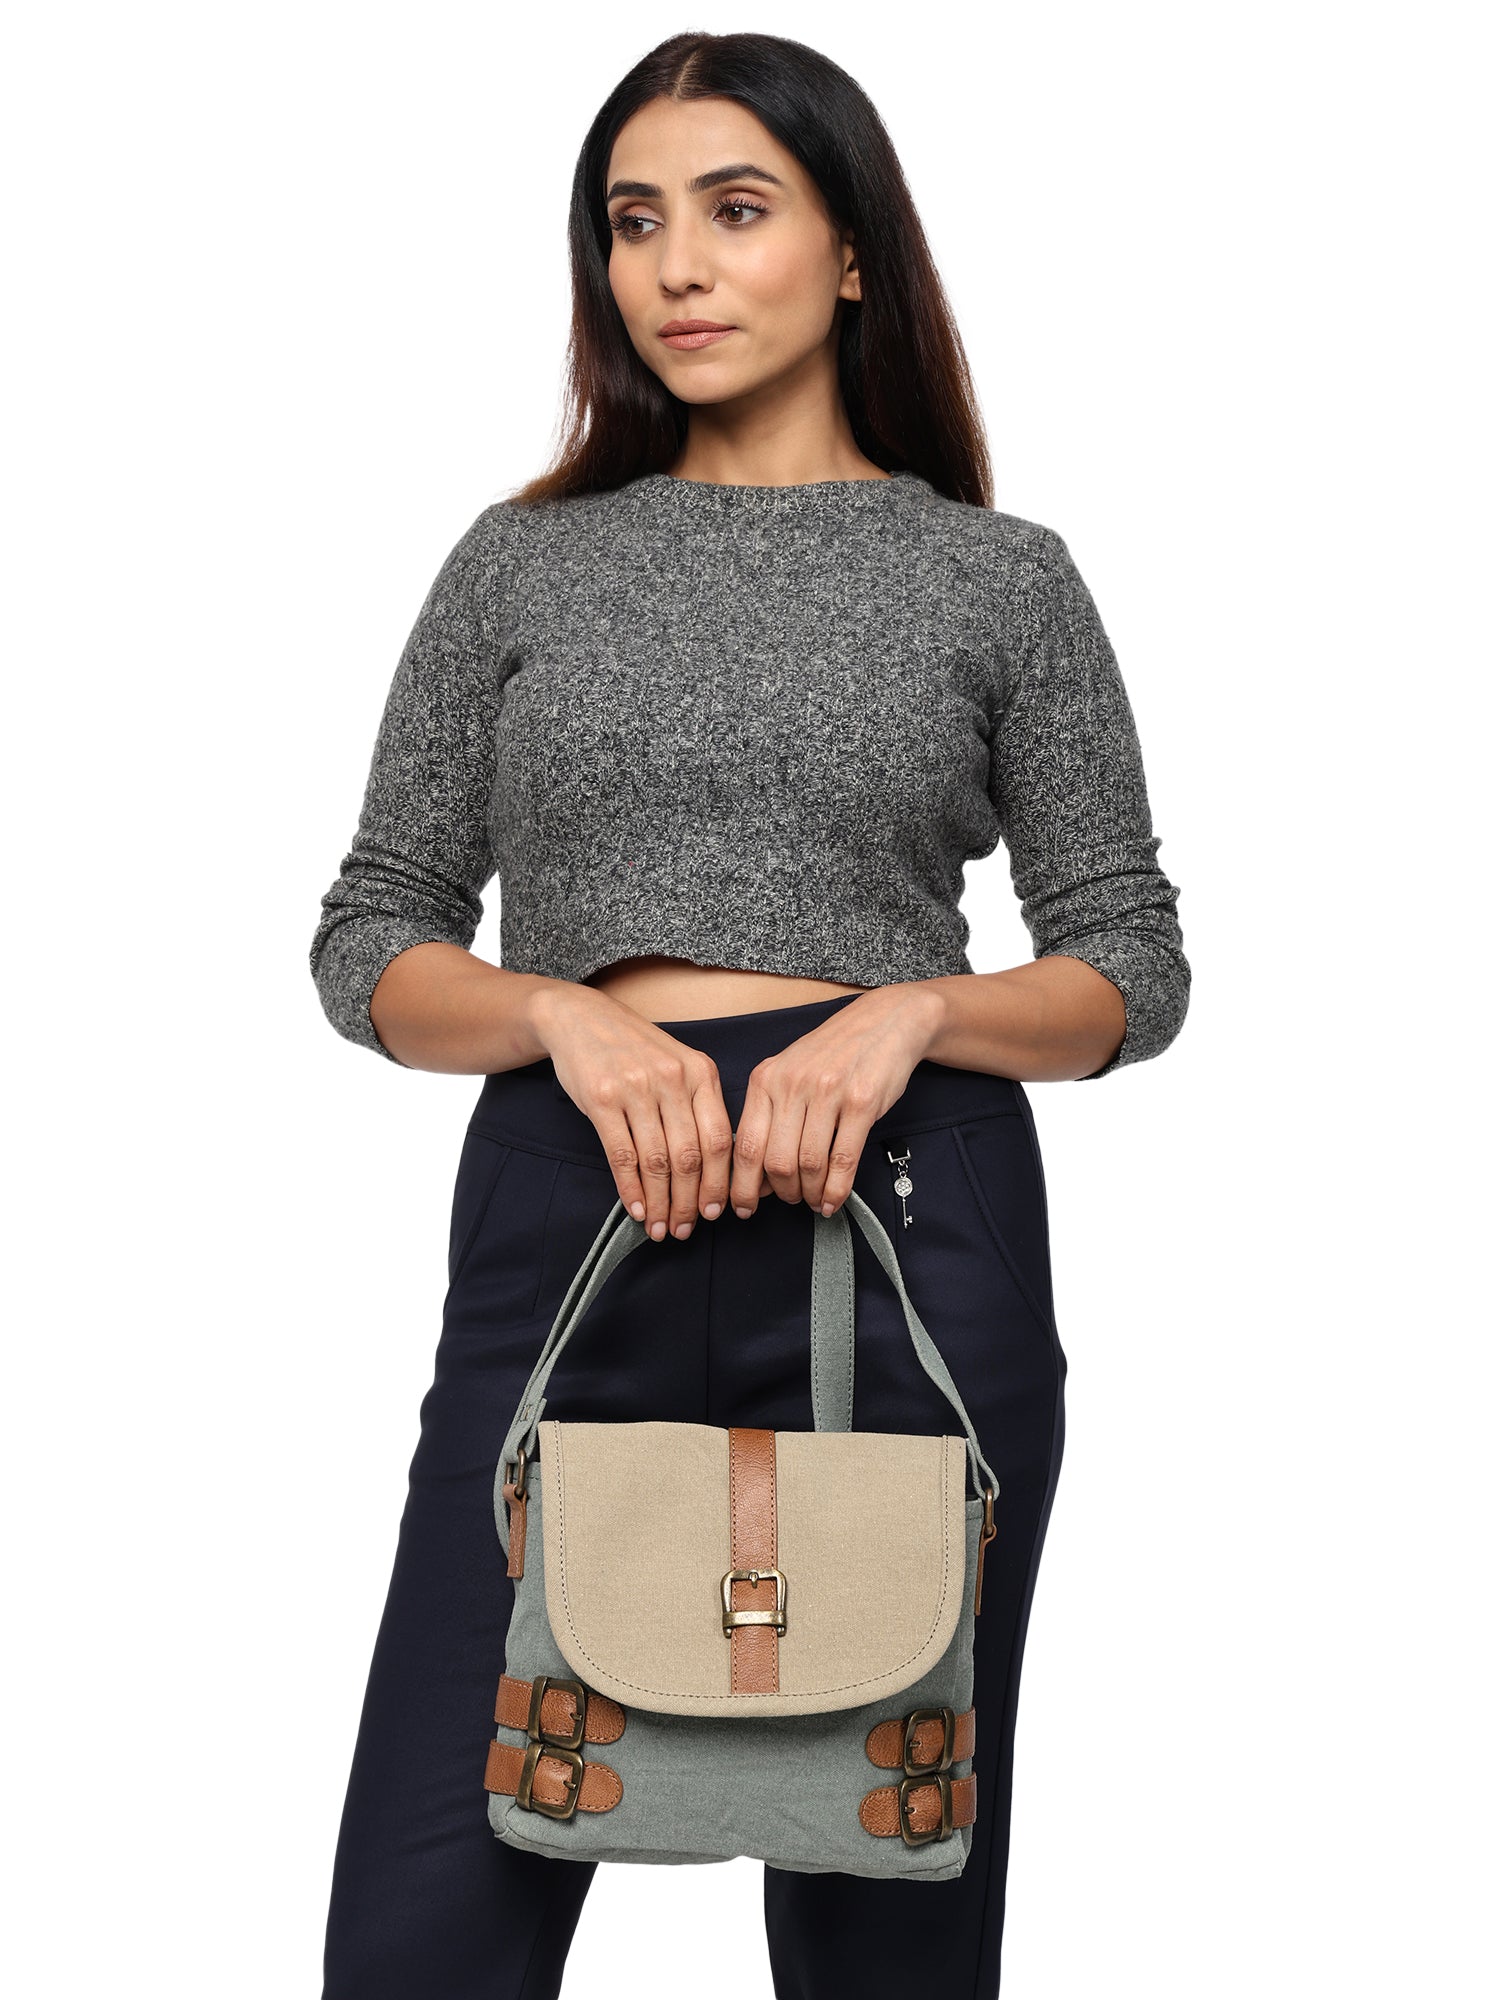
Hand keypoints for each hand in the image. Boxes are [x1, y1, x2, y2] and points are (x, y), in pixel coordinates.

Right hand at [530, 983, 733, 1242]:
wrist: (579, 1017)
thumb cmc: (633, 1048)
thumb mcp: (677, 1064)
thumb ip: (698, 1106)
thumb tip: (712, 1171)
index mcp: (701, 1072)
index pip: (720, 1139)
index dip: (719, 1183)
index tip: (714, 1212)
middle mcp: (672, 1079)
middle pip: (690, 1156)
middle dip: (688, 1202)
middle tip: (684, 1229)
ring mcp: (636, 1088)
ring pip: (657, 1161)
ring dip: (660, 1203)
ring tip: (659, 1227)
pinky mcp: (601, 1099)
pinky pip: (622, 1155)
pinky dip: (631, 1189)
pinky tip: (635, 1209)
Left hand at [729, 985, 944, 1218]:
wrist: (884, 1022)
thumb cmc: (834, 1053)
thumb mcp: (789, 1073)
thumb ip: (770, 1116)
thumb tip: (756, 1174)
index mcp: (766, 1079)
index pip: (745, 1145)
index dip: (743, 1186)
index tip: (745, 1208)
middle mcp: (791, 1084)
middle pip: (776, 1161)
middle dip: (783, 1193)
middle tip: (793, 1201)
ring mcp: (827, 1092)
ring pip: (809, 1164)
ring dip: (812, 1193)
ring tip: (816, 1200)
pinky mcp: (861, 1102)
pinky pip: (843, 1159)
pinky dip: (837, 1189)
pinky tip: (835, 1199)